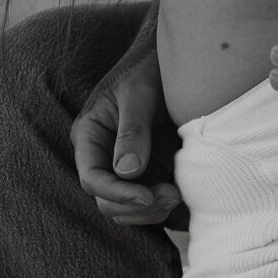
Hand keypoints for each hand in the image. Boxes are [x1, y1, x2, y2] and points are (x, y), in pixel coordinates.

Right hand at [71, 23, 182, 226]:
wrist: (173, 65)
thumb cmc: (149, 69)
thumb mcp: (139, 93)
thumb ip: (133, 130)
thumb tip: (127, 171)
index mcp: (90, 137)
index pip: (92, 179)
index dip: (117, 194)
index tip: (148, 196)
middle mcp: (104, 158)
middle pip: (108, 202)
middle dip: (139, 207)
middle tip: (174, 194)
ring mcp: (127, 169)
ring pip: (129, 211)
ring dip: (154, 213)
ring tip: (180, 193)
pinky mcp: (150, 174)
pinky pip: (152, 206)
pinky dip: (167, 211)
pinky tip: (186, 199)